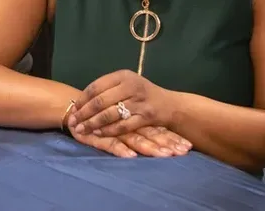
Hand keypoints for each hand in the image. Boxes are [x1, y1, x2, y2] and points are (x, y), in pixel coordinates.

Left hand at [68, 70, 174, 137]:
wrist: (169, 105)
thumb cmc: (142, 94)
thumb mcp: (127, 84)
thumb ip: (108, 89)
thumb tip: (81, 102)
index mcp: (124, 76)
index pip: (96, 86)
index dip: (83, 99)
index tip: (73, 109)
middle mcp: (131, 86)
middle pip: (100, 101)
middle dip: (84, 113)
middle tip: (73, 122)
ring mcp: (139, 102)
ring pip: (110, 114)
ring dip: (93, 123)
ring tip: (82, 130)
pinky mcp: (146, 117)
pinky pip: (122, 126)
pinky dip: (108, 131)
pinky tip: (98, 134)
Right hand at [70, 125, 190, 158]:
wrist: (77, 108)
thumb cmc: (105, 117)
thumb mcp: (125, 121)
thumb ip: (142, 128)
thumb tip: (167, 140)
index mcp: (136, 118)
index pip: (158, 128)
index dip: (172, 137)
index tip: (187, 148)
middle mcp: (128, 121)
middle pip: (150, 134)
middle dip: (167, 143)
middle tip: (182, 152)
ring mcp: (114, 128)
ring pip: (134, 138)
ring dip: (150, 148)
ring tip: (165, 155)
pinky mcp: (98, 135)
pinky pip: (111, 143)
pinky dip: (121, 150)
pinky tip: (131, 156)